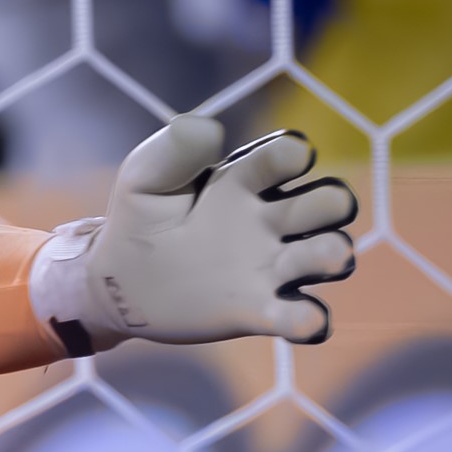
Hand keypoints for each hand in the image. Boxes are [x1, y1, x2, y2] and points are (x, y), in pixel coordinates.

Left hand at [31, 116, 358, 353]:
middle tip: (321, 207)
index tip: (289, 158)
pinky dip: (308, 320)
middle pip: (325, 204)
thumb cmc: (139, 220)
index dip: (292, 155)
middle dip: (333, 202)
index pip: (285, 158)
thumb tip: (208, 128)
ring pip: (325, 255)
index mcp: (245, 181)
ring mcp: (268, 267)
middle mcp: (269, 221)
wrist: (118, 281)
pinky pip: (296, 316)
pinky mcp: (257, 310)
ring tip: (330, 258)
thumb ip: (173, 151)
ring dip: (332, 255)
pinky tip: (307, 322)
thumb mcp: (145, 178)